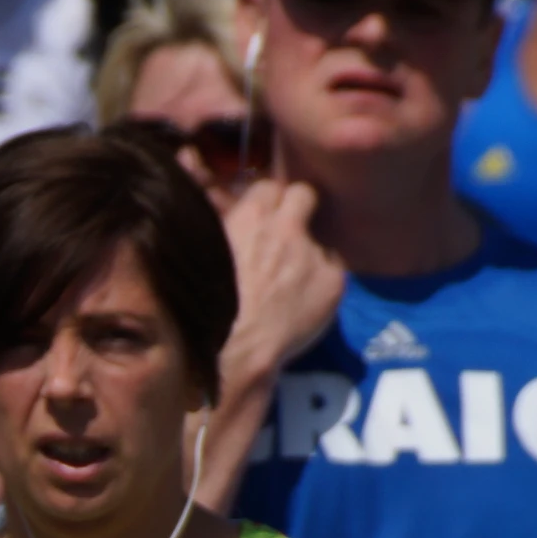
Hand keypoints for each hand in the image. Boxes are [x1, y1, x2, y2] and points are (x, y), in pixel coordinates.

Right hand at [221, 180, 345, 377]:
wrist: (235, 351)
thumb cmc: (207, 307)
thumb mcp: (202, 255)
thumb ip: (219, 227)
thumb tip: (220, 209)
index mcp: (251, 217)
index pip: (269, 186)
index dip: (267, 202)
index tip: (263, 217)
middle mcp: (286, 228)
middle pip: (303, 194)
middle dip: (297, 208)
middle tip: (287, 232)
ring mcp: (314, 252)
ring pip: (318, 239)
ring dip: (307, 253)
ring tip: (291, 281)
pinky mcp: (334, 280)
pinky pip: (332, 270)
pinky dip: (321, 281)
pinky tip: (303, 301)